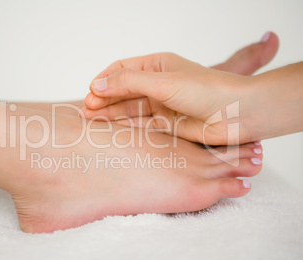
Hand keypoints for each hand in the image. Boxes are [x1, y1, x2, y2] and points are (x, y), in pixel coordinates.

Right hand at [82, 32, 278, 144]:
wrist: (237, 114)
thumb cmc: (207, 90)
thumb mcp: (163, 81)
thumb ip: (129, 82)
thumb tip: (97, 84)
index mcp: (157, 65)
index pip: (122, 69)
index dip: (104, 79)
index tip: (91, 91)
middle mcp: (157, 84)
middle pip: (122, 90)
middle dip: (103, 98)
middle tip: (86, 109)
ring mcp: (160, 105)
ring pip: (127, 108)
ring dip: (109, 113)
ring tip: (90, 119)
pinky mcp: (164, 124)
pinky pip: (138, 123)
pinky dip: (123, 125)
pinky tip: (108, 128)